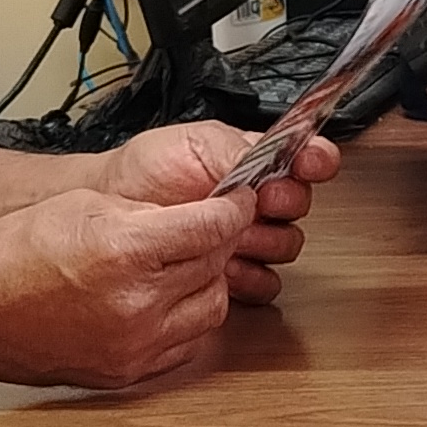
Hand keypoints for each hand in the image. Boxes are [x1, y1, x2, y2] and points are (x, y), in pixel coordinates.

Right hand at [0, 183, 258, 388]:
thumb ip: (149, 210)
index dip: (232, 208)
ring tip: (176, 265)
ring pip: (212, 307)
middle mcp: (136, 303)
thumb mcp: (85, 206)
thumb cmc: (11, 255)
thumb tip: (198, 210)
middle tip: (202, 228)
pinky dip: (185, 319)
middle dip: (216, 241)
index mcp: (124, 250)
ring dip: (205, 282)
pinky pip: (187, 343)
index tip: (236, 201)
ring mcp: (135, 343)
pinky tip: (160, 300)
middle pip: (216, 264)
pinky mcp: (129, 371)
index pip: (214, 226)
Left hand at [93, 119, 336, 301]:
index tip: (311, 164)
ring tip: (236, 235)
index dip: (315, 161)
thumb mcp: (190, 144)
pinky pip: (266, 282)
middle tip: (262, 201)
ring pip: (287, 245)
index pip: (305, 159)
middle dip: (285, 202)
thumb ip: (236, 149)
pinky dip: (254, 277)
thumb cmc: (142, 173)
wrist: (111, 211)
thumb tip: (275, 154)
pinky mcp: (233, 273)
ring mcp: (246, 237)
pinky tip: (231, 267)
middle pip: (300, 206)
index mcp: (254, 162)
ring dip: (267, 240)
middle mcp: (256, 200)